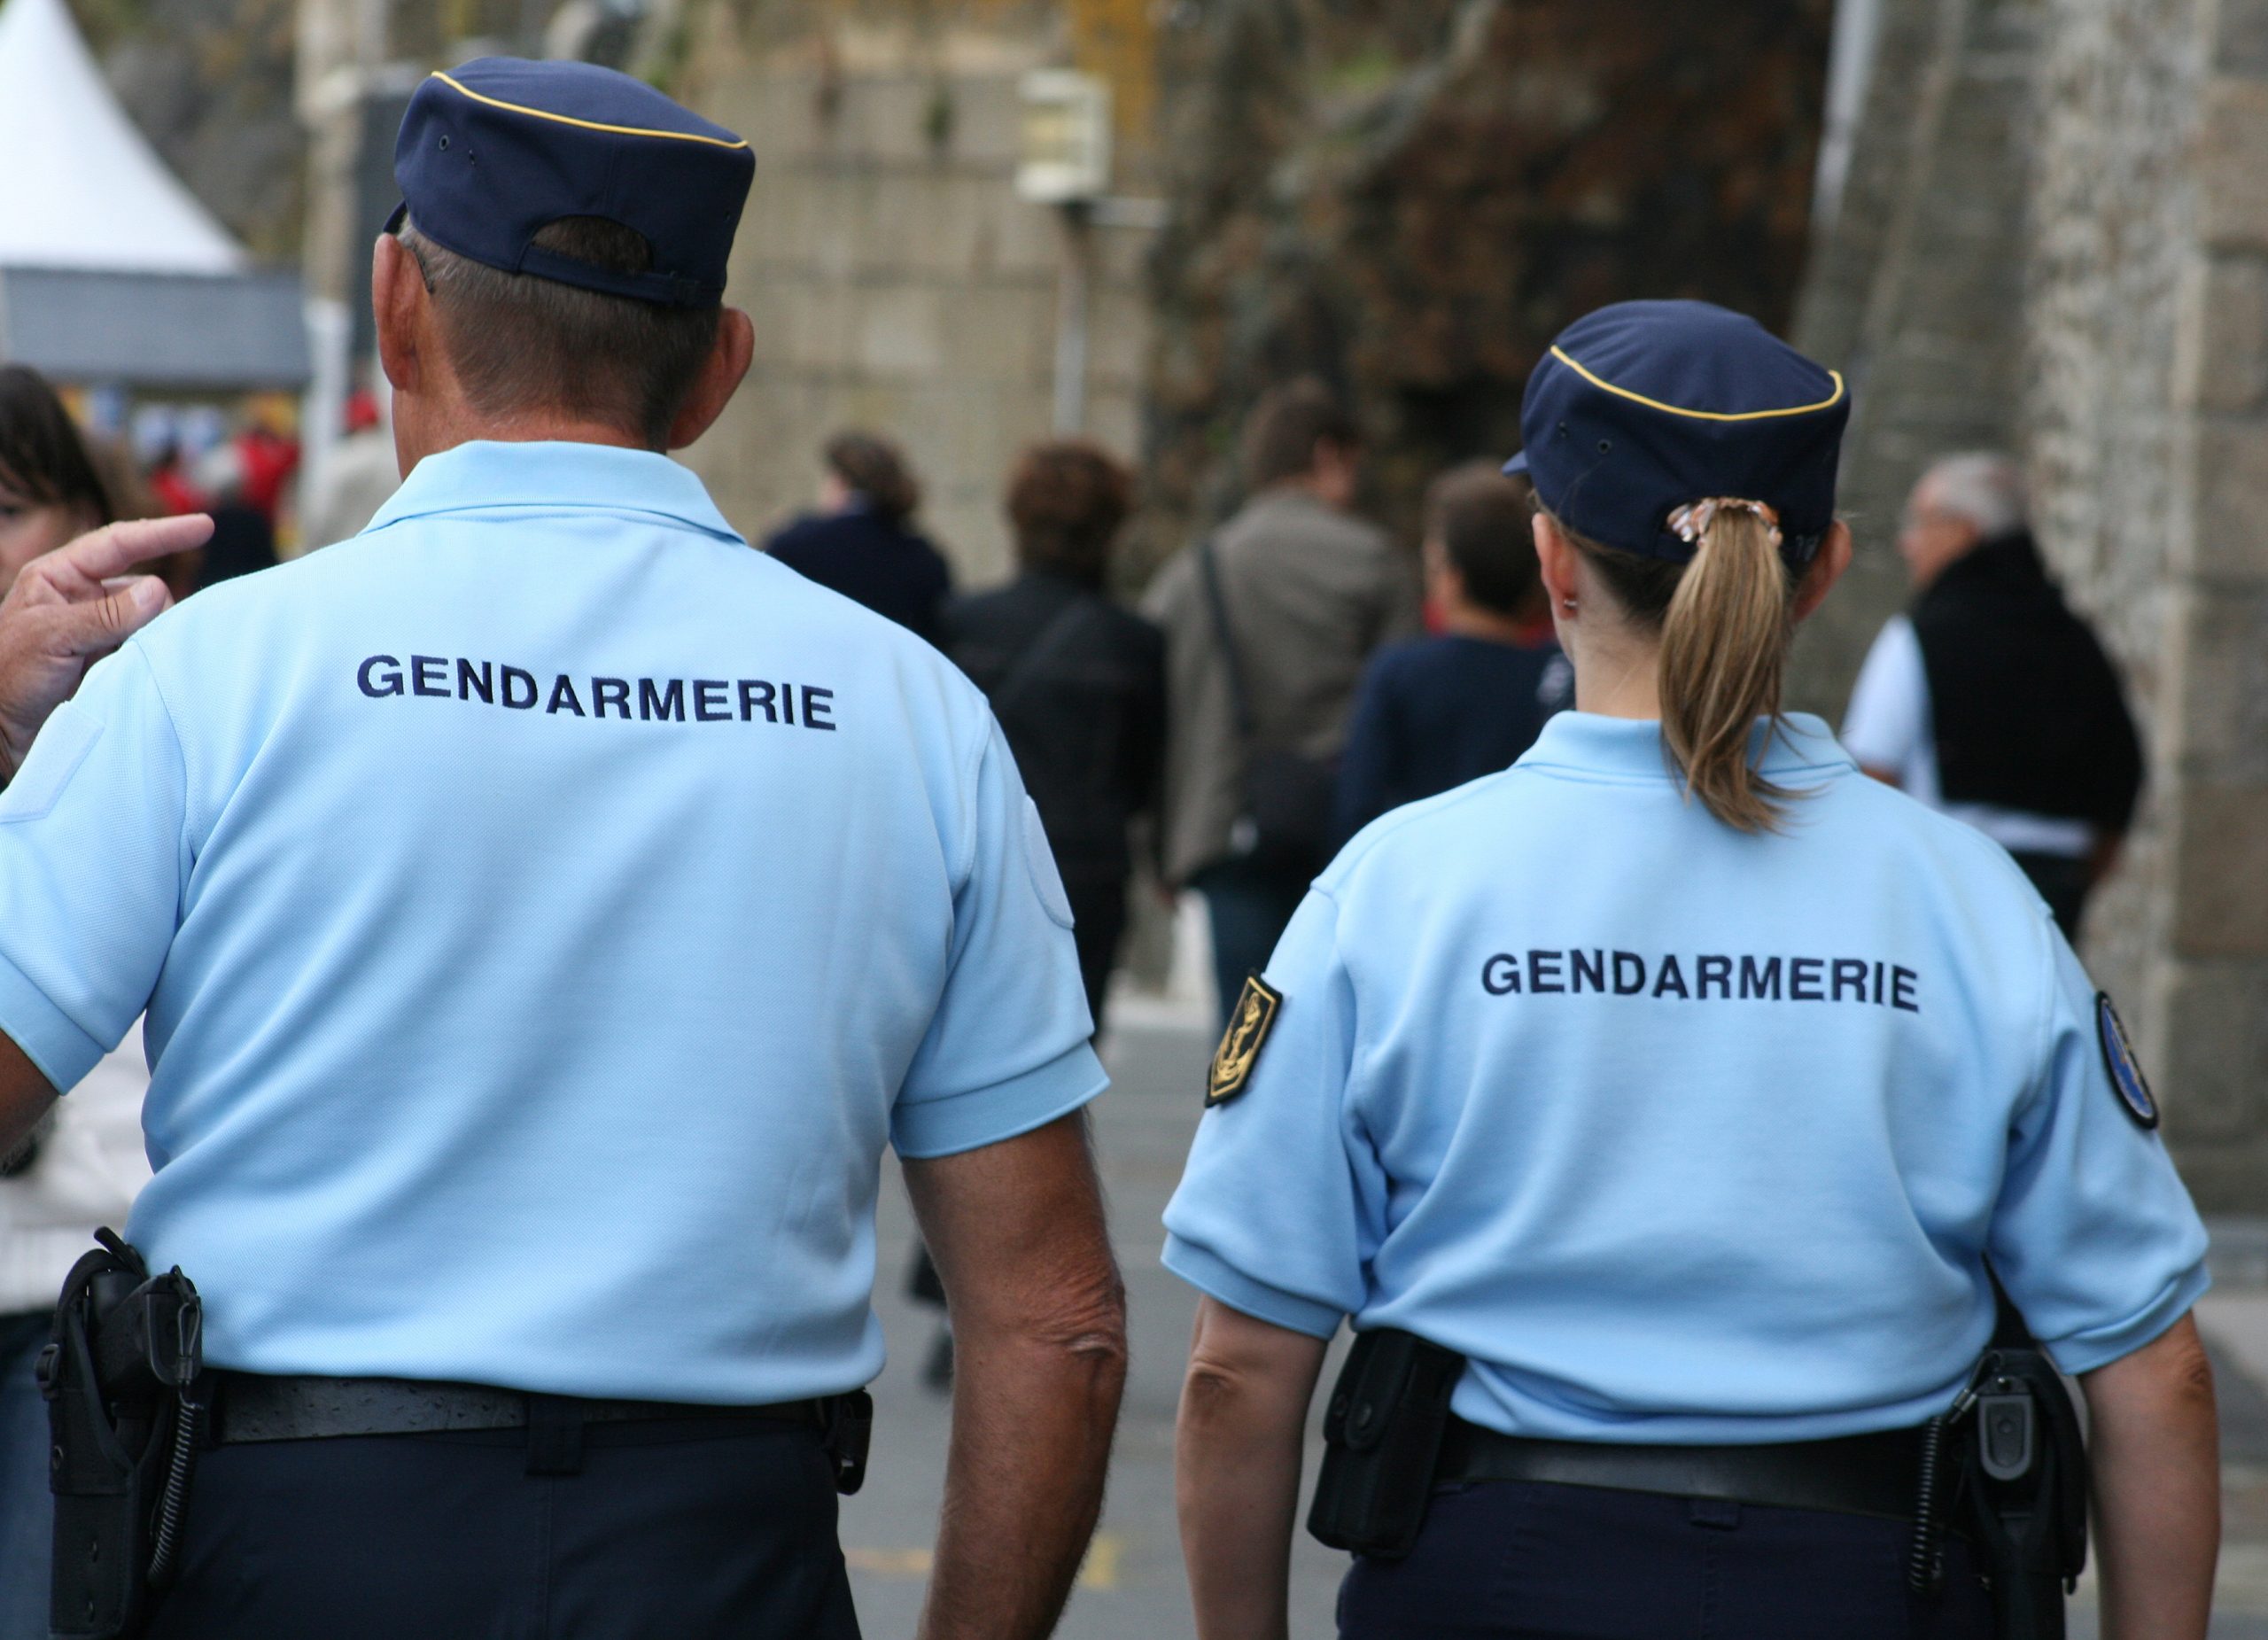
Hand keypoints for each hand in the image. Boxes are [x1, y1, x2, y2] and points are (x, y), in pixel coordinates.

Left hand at [0, 515, 210, 777]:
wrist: (0, 733)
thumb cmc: (8, 678)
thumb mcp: (52, 637)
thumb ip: (106, 614)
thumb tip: (160, 590)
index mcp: (57, 577)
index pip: (118, 543)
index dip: (162, 533)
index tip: (205, 526)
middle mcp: (79, 599)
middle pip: (141, 585)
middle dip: (159, 603)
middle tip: (164, 631)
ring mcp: (96, 631)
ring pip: (148, 620)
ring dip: (154, 635)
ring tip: (140, 660)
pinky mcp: (109, 661)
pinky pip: (147, 648)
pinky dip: (154, 656)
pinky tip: (149, 671)